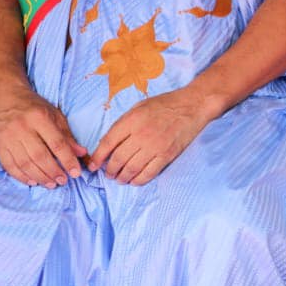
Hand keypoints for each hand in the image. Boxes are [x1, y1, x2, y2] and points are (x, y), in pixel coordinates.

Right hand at [0, 84, 86, 188]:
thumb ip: (67, 136)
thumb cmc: (35, 108)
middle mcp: (22, 128)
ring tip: (51, 184)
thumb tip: (82, 154)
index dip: (67, 160)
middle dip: (53, 171)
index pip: (57, 143)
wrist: (6, 99)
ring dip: (40, 177)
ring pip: (25, 163)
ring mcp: (8, 138)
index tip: (76, 173)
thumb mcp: (55, 116)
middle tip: (63, 181)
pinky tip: (33, 181)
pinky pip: (10, 166)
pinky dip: (22, 176)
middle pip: (40, 156)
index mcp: (40, 118)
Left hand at [87, 88, 210, 184]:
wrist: (192, 106)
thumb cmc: (165, 104)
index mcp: (132, 120)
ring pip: (131, 169)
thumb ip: (123, 124)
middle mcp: (141, 134)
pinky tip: (134, 181)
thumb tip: (107, 143)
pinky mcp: (167, 155)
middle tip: (108, 174)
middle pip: (118, 159)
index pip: (108, 142)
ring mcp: (155, 146)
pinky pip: (148, 173)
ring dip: (122, 177)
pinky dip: (138, 180)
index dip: (98, 157)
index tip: (93, 165)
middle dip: (109, 170)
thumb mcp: (139, 107)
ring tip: (119, 179)